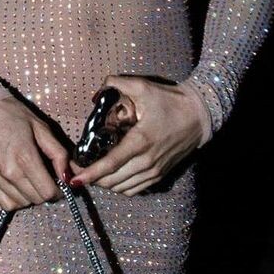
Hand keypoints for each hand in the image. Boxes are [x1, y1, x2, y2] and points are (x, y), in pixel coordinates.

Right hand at [0, 97, 70, 211]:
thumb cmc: (12, 115)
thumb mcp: (41, 128)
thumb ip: (58, 154)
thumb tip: (69, 176)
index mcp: (25, 157)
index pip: (48, 192)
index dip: (58, 189)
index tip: (58, 180)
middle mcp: (9, 172)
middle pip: (37, 199)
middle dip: (46, 191)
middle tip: (45, 176)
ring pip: (22, 204)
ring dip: (31, 196)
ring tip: (31, 178)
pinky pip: (6, 204)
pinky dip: (16, 200)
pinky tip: (18, 185)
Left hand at [70, 76, 202, 195]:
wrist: (199, 115)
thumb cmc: (171, 101)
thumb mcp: (144, 86)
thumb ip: (117, 84)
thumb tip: (95, 93)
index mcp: (140, 140)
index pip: (111, 164)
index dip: (90, 174)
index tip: (74, 178)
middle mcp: (147, 161)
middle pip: (113, 180)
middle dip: (92, 178)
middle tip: (77, 169)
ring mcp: (154, 170)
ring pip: (122, 188)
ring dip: (105, 184)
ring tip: (92, 172)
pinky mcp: (160, 175)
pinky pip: (134, 189)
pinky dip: (120, 187)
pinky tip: (112, 177)